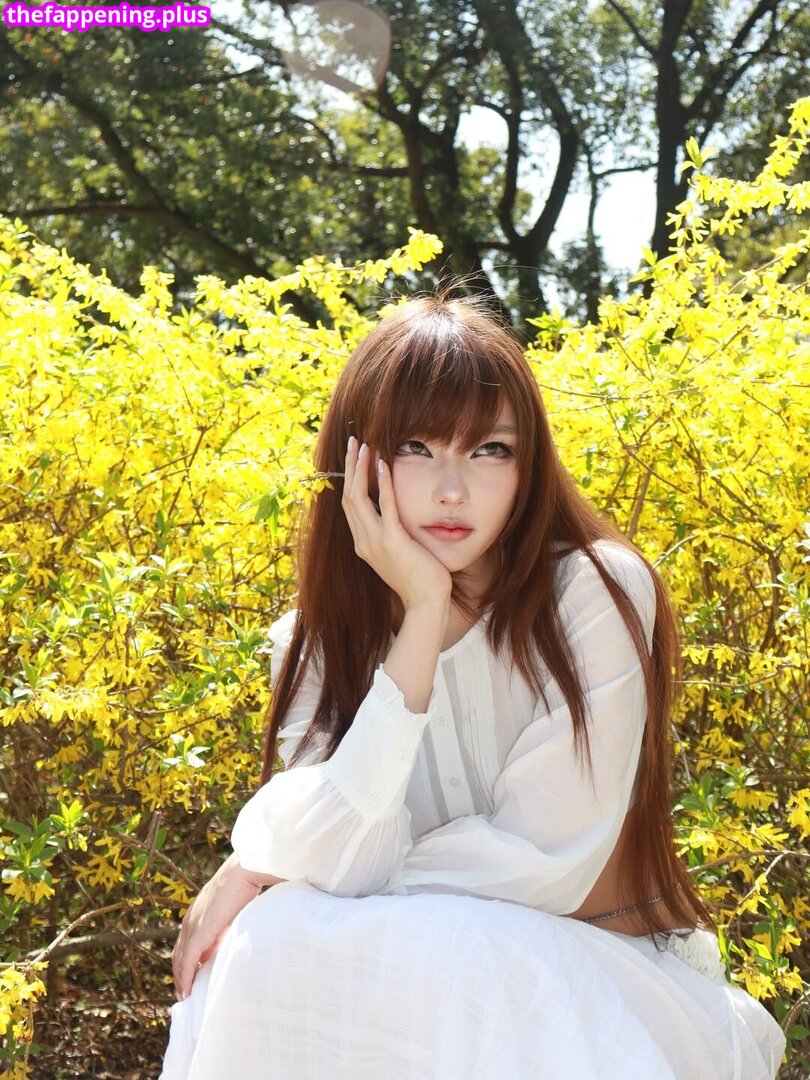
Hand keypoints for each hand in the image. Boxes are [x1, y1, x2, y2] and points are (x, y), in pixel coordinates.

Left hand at [172, 853, 274, 1000]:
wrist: (242, 872)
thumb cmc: (243, 886)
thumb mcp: (230, 910)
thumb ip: (224, 926)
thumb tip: (224, 942)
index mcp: (196, 914)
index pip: (184, 943)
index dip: (185, 961)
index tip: (189, 977)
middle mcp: (189, 921)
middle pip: (178, 954)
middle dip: (179, 974)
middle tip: (184, 993)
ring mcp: (192, 928)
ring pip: (179, 961)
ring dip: (180, 980)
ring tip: (184, 996)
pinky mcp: (198, 934)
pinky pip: (187, 962)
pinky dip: (185, 978)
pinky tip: (187, 991)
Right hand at [343, 437, 451, 610]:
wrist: (426, 603)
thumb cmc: (418, 579)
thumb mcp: (399, 553)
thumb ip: (390, 534)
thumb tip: (393, 515)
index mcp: (363, 544)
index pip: (350, 505)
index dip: (350, 479)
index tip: (354, 457)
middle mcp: (363, 541)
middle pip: (348, 496)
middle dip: (350, 467)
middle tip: (353, 442)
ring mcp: (375, 542)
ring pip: (358, 498)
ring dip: (359, 469)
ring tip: (363, 446)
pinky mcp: (393, 542)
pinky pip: (384, 506)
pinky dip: (382, 483)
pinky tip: (382, 463)